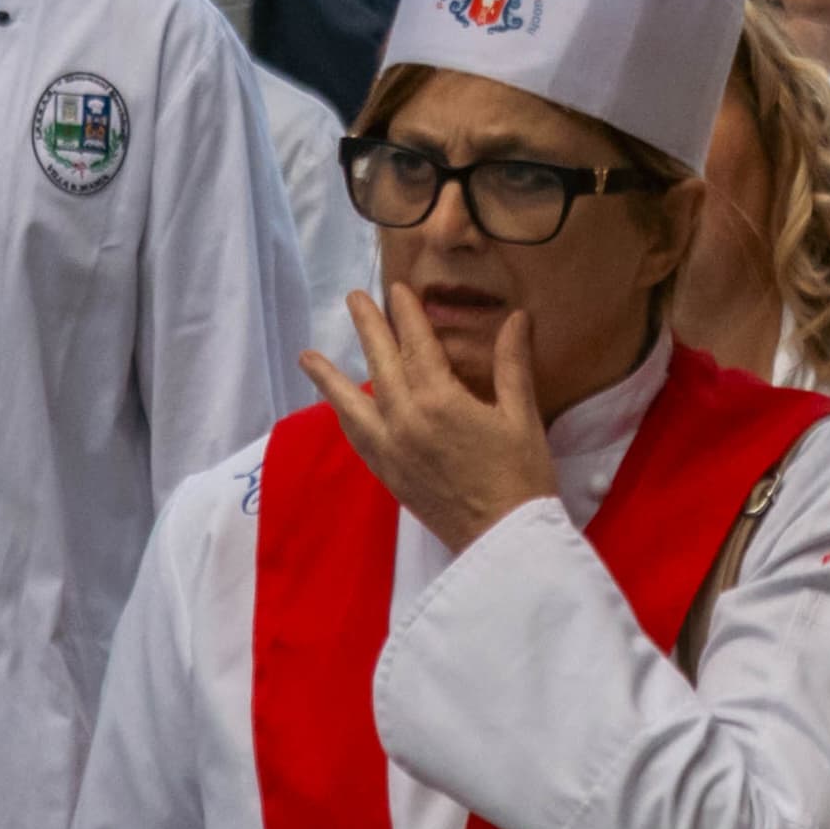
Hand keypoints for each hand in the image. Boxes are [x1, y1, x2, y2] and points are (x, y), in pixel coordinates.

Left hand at [312, 290, 559, 554]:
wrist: (504, 539)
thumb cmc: (522, 475)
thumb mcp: (521, 415)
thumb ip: (512, 364)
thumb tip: (518, 318)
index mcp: (440, 400)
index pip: (417, 345)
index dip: (407, 315)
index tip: (397, 289)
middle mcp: (405, 420)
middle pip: (382, 364)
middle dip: (368, 328)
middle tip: (354, 299)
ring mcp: (391, 449)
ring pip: (353, 404)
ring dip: (331, 378)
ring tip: (307, 356)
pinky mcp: (388, 474)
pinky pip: (357, 437)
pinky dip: (343, 416)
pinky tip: (336, 408)